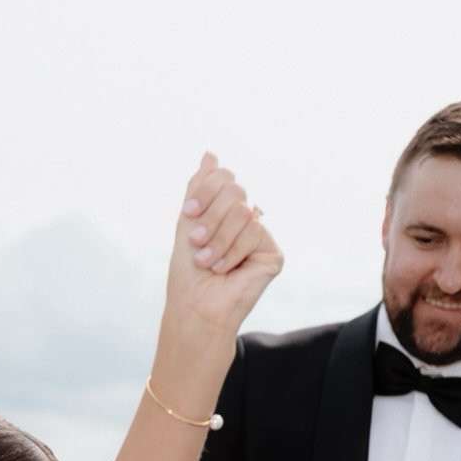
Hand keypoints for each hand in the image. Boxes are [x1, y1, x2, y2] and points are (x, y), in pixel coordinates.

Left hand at [163, 153, 282, 338]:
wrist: (195, 307)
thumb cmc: (188, 272)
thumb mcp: (188, 222)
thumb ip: (199, 188)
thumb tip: (210, 153)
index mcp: (225, 211)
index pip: (225, 177)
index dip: (205, 191)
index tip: (189, 212)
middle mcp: (246, 220)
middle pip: (235, 190)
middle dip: (210, 217)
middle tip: (197, 242)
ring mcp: (261, 237)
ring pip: (243, 212)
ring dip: (218, 239)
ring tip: (207, 261)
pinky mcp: (273, 254)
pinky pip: (254, 231)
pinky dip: (233, 252)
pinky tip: (224, 270)